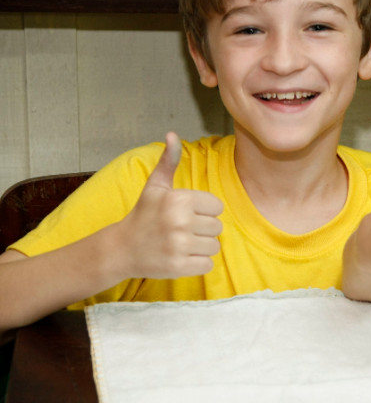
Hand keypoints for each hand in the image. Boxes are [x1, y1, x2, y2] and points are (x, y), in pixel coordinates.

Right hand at [114, 132, 222, 278]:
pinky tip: (181, 257)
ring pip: (214, 246)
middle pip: (218, 227)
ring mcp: (179, 246)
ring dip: (201, 247)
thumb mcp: (155, 186)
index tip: (186, 214)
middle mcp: (180, 222)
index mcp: (179, 200)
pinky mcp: (179, 267)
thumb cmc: (144, 215)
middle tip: (182, 230)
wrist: (121, 249)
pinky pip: (208, 265)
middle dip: (203, 230)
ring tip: (182, 243)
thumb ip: (169, 161)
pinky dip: (198, 263)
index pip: (217, 207)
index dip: (204, 211)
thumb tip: (172, 134)